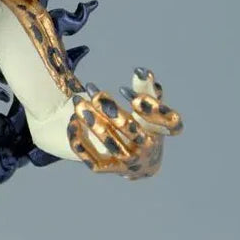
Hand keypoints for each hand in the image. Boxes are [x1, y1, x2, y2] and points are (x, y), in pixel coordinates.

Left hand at [67, 67, 182, 178]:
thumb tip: (140, 70)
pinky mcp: (109, 169)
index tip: (132, 94)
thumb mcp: (147, 106)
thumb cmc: (143, 125)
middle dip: (112, 110)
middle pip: (131, 130)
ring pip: (110, 144)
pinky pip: (92, 159)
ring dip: (93, 123)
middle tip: (95, 92)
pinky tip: (72, 122)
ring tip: (78, 103)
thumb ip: (145, 87)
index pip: (166, 122)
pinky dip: (81, 141)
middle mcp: (147, 151)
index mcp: (161, 132)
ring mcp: (128, 163)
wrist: (135, 160)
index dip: (152, 109)